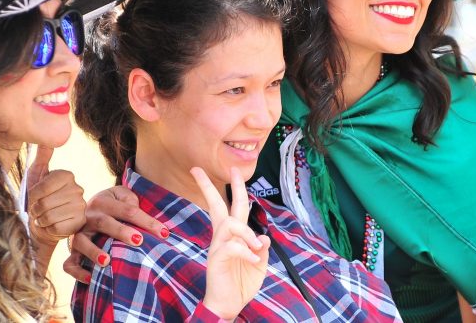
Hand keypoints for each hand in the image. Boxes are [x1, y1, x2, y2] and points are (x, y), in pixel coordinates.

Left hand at [26, 144, 86, 247]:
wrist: (42, 224)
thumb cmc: (37, 199)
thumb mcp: (35, 176)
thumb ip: (42, 157)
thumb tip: (48, 136)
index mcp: (67, 175)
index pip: (42, 187)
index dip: (32, 195)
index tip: (33, 197)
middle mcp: (78, 188)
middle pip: (44, 202)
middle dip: (36, 209)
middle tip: (38, 210)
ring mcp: (81, 206)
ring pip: (49, 216)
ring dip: (41, 220)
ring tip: (44, 217)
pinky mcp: (81, 222)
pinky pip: (56, 227)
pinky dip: (49, 229)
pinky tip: (52, 226)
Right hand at [64, 184, 170, 282]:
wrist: (86, 208)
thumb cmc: (112, 204)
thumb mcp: (121, 195)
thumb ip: (130, 198)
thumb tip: (136, 209)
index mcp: (104, 202)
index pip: (128, 210)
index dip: (147, 221)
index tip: (164, 233)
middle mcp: (89, 217)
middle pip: (105, 223)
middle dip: (122, 232)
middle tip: (139, 241)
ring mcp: (78, 234)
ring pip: (81, 242)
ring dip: (93, 252)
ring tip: (107, 261)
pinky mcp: (72, 251)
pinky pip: (69, 263)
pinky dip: (77, 271)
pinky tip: (90, 278)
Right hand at [195, 167, 270, 320]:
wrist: (229, 305)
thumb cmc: (241, 283)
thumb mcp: (259, 263)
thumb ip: (261, 247)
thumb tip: (264, 236)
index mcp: (232, 235)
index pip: (232, 206)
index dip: (234, 188)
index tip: (233, 170)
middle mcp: (222, 237)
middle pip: (217, 205)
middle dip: (212, 186)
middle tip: (211, 169)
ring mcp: (218, 247)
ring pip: (229, 223)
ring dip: (247, 232)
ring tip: (256, 246)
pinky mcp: (216, 259)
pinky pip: (233, 247)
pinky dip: (247, 252)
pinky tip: (253, 260)